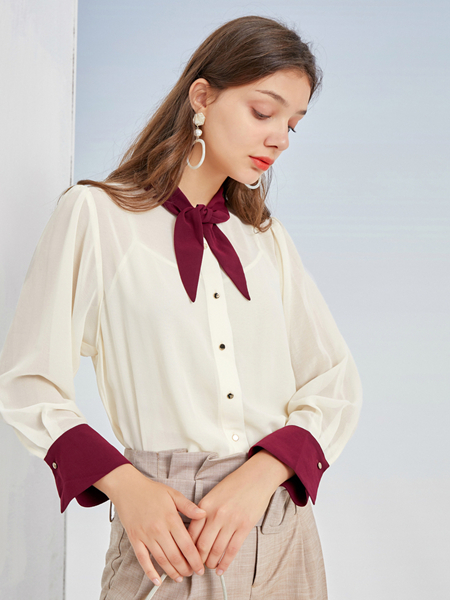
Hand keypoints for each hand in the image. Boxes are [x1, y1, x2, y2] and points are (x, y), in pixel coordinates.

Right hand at [94, 464, 206, 584]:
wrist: (127, 488)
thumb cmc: (151, 490)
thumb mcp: (173, 494)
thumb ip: (189, 506)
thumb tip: (204, 514)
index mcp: (170, 518)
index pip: (186, 544)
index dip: (195, 559)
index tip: (200, 567)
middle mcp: (158, 529)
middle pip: (175, 556)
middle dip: (185, 568)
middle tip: (192, 573)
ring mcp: (146, 535)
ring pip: (161, 560)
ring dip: (172, 572)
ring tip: (180, 577)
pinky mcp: (135, 539)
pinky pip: (143, 559)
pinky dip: (150, 572)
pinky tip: (158, 580)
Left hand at [186, 461, 274, 576]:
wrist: (256, 477)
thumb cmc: (234, 484)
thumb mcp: (213, 495)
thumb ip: (203, 512)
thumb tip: (194, 534)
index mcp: (205, 505)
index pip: (191, 533)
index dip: (187, 548)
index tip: (187, 556)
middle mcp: (216, 514)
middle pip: (202, 545)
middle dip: (198, 559)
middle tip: (197, 566)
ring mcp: (231, 521)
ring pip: (216, 550)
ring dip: (211, 563)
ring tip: (209, 567)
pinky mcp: (245, 526)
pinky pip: (232, 550)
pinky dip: (225, 563)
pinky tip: (221, 569)